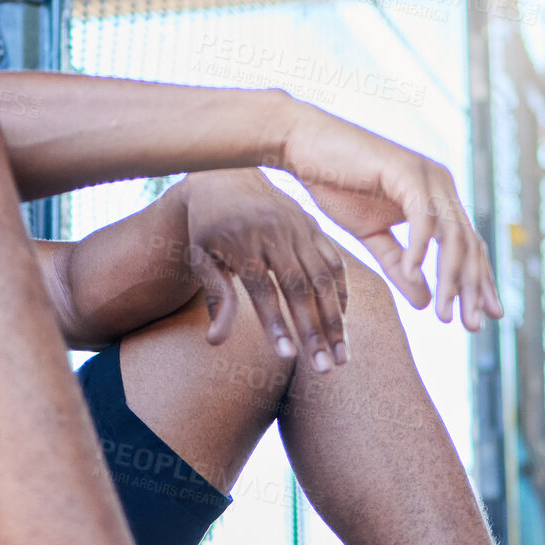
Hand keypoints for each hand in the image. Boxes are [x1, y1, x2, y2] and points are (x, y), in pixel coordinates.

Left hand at [180, 169, 349, 370]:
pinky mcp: (314, 226)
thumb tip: (215, 342)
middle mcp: (275, 232)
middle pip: (300, 287)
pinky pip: (335, 263)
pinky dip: (342, 294)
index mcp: (243, 241)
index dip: (276, 323)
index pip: (263, 289)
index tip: (287, 356)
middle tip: (324, 369)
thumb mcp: (201, 258)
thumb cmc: (209, 227)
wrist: (227, 176)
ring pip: (324, 279)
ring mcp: (299, 228)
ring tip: (341, 357)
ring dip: (336, 320)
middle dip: (315, 330)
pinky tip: (342, 324)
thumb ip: (216, 298)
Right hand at [281, 104, 501, 330]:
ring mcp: (427, 176)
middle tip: (472, 326)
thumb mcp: (372, 236)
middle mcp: (441, 185)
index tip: (483, 318)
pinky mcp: (406, 170)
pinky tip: (413, 275)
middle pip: (469, 244)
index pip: (469, 246)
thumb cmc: (337, 186)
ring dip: (450, 278)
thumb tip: (427, 303)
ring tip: (444, 313)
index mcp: (438, 199)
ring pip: (451, 235)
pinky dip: (419, 249)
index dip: (479, 283)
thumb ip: (399, 267)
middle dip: (473, 289)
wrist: (304, 147)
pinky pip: (421, 217)